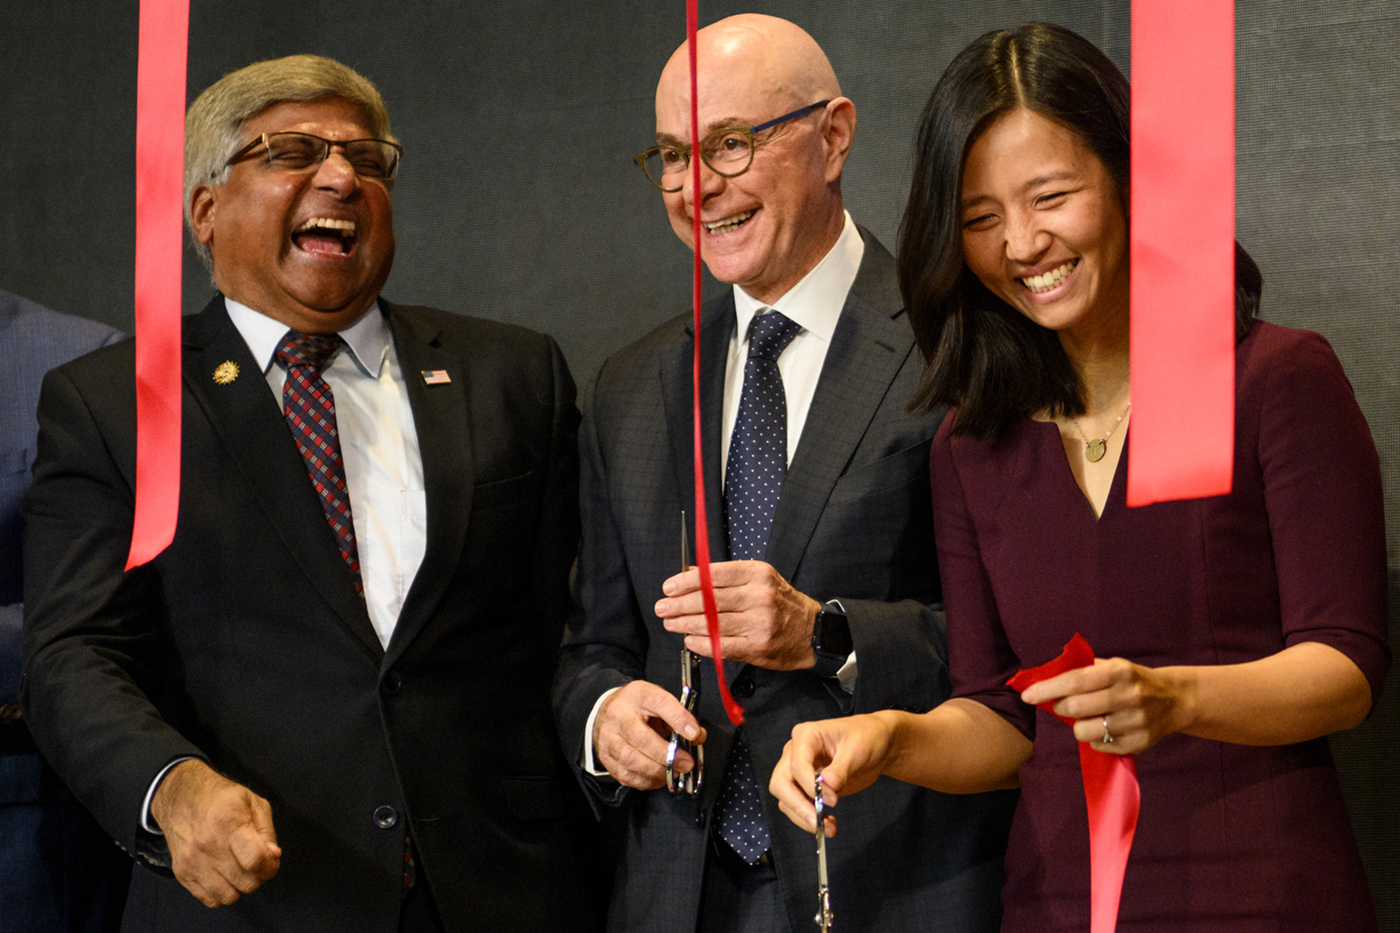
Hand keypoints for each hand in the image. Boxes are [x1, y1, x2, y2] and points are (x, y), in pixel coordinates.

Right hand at [150, 759, 281, 906]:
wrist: (181, 797)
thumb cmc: (221, 798)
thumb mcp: (254, 802)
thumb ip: (267, 832)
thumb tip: (273, 857)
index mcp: (228, 824)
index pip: (254, 860)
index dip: (270, 867)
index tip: (271, 862)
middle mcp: (207, 846)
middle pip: (245, 882)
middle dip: (258, 877)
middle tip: (255, 864)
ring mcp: (192, 862)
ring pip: (228, 897)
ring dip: (240, 887)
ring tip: (239, 870)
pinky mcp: (182, 873)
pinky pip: (209, 900)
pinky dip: (221, 893)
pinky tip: (224, 876)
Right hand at [592, 680, 707, 789]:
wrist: (609, 712)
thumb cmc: (638, 708)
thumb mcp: (660, 702)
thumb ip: (680, 717)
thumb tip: (698, 736)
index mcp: (637, 695)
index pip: (658, 702)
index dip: (678, 718)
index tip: (694, 733)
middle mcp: (618, 714)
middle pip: (640, 737)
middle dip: (666, 754)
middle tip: (686, 762)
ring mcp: (608, 737)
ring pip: (630, 759)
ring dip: (657, 770)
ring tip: (674, 771)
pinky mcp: (605, 757)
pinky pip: (626, 775)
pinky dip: (646, 781)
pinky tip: (659, 777)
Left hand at [655, 561, 822, 669]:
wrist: (812, 631)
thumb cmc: (781, 603)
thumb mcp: (759, 579)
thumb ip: (727, 577)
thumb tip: (689, 574)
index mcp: (758, 574)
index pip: (714, 575)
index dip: (686, 581)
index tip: (669, 587)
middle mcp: (759, 596)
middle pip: (709, 600)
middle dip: (680, 604)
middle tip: (662, 607)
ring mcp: (759, 623)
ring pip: (712, 623)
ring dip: (685, 624)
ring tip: (670, 623)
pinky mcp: (758, 646)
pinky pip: (722, 645)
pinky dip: (702, 643)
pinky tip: (690, 640)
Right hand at [769, 712, 897, 837]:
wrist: (877, 744)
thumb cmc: (866, 737)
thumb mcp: (858, 750)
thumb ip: (841, 769)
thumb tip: (828, 785)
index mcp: (806, 735)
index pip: (796, 765)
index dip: (810, 786)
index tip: (832, 800)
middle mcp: (795, 752)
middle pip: (781, 784)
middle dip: (797, 806)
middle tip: (817, 822)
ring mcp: (798, 770)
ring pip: (786, 799)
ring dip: (804, 817)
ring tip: (829, 828)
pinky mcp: (806, 786)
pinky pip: (798, 805)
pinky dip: (810, 817)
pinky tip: (829, 823)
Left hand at [1019, 657, 1189, 754]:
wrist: (1174, 699)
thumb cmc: (1131, 680)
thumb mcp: (1112, 666)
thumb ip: (1082, 671)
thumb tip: (1044, 678)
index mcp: (1119, 672)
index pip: (1075, 681)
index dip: (1048, 689)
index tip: (1027, 695)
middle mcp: (1129, 696)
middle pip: (1076, 708)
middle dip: (1061, 708)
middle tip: (1064, 705)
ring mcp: (1136, 721)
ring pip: (1084, 732)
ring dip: (1078, 726)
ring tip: (1089, 718)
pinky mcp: (1140, 743)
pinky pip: (1099, 747)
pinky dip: (1094, 740)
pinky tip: (1105, 728)